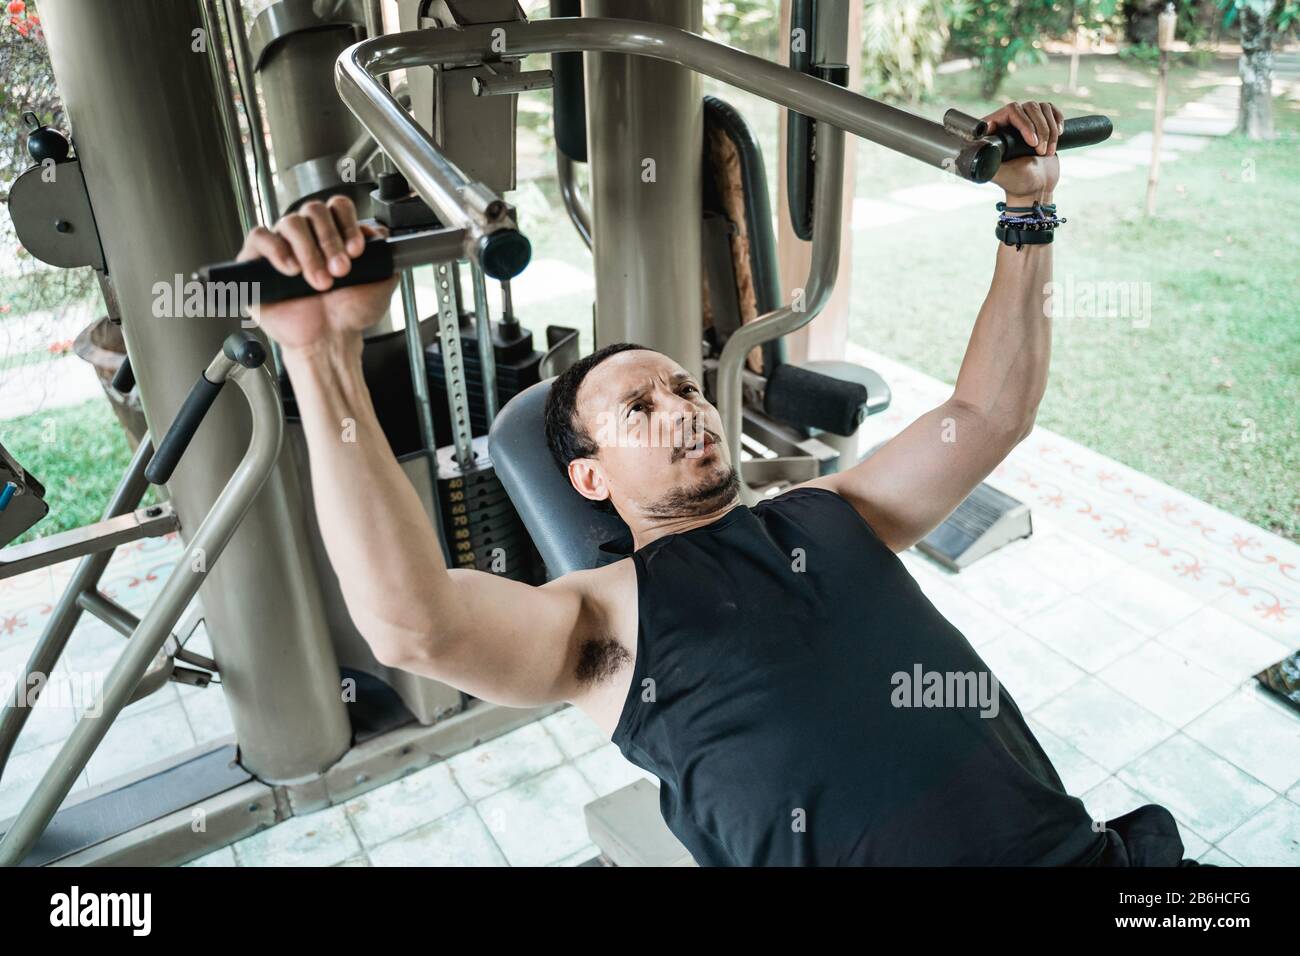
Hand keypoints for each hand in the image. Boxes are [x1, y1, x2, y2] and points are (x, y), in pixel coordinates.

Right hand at [238, 195, 397, 352]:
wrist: (329, 340)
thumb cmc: (349, 314)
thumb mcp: (380, 284)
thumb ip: (385, 256)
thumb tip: (378, 232)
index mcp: (334, 234)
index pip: (338, 206)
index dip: (348, 223)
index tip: (357, 251)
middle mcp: (307, 235)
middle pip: (313, 210)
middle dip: (331, 240)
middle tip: (341, 271)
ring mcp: (282, 246)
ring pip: (290, 222)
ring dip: (309, 251)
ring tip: (319, 281)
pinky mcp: (258, 261)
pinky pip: (260, 237)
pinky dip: (276, 249)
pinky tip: (292, 270)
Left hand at [983, 100, 1062, 204]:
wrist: (1037, 189)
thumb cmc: (1017, 183)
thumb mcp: (1001, 174)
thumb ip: (990, 162)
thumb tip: (979, 150)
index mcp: (993, 132)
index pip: (1011, 110)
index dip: (1024, 124)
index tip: (1032, 143)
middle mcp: (1008, 123)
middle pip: (1029, 107)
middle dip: (1040, 130)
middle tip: (1041, 151)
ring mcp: (1025, 122)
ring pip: (1042, 108)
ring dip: (1050, 130)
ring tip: (1047, 152)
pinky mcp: (1040, 122)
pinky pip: (1051, 109)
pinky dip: (1058, 121)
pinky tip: (1058, 135)